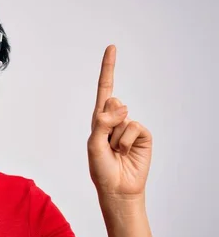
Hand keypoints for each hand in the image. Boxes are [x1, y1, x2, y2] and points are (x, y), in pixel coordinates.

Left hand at [87, 45, 152, 200]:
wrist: (118, 189)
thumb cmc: (101, 169)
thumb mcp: (93, 146)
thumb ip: (101, 123)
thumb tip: (119, 107)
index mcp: (99, 119)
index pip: (105, 89)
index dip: (108, 68)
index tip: (112, 47)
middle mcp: (115, 120)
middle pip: (112, 101)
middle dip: (107, 120)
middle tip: (107, 142)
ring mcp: (130, 127)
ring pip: (122, 117)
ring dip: (116, 138)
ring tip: (116, 152)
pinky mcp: (143, 135)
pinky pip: (134, 127)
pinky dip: (127, 141)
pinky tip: (126, 152)